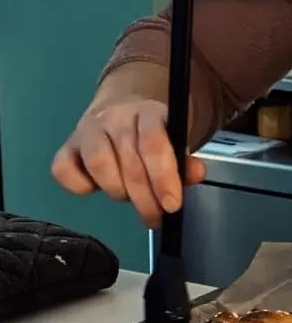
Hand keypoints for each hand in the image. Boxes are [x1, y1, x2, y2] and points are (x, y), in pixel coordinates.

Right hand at [52, 97, 206, 228]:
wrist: (125, 105)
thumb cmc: (154, 129)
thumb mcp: (177, 138)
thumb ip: (186, 158)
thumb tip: (196, 174)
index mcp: (148, 112)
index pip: (153, 144)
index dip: (162, 178)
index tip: (172, 205)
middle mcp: (115, 117)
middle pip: (128, 162)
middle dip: (145, 199)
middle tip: (155, 217)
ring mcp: (88, 129)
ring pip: (97, 165)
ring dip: (117, 190)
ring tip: (130, 197)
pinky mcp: (68, 145)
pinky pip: (64, 170)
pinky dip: (79, 185)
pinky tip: (97, 188)